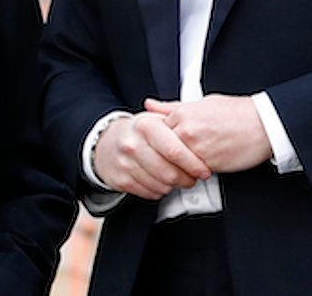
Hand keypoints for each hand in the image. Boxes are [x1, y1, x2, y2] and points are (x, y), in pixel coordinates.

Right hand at [93, 111, 211, 200]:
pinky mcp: (121, 181)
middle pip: (169, 173)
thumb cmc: (139, 132)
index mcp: (146, 126)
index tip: (204, 170)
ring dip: (175, 186)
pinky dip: (160, 191)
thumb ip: (178, 124)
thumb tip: (201, 131)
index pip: (175, 151)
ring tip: (178, 178)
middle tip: (193, 178)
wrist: (107, 143)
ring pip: (161, 186)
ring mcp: (125, 164)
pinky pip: (150, 193)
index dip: (193, 164)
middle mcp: (133, 144)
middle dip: (187, 179)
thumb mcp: (155, 119)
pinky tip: (162, 181)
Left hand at [145, 94, 271, 172]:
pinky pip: (191, 173)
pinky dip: (192, 174)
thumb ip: (172, 107)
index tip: (160, 145)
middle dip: (164, 157)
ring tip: (186, 164)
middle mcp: (186, 130)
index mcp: (182, 113)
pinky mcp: (207, 165)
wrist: (262, 124)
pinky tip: (198, 169)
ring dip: (177, 167)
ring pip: (174, 164)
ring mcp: (196, 148)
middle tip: (171, 158)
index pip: (155, 131)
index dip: (157, 141)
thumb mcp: (202, 103)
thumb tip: (150, 104)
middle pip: (161, 150)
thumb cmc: (237, 113)